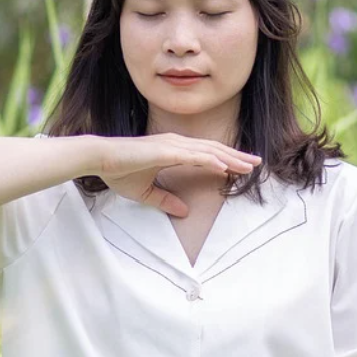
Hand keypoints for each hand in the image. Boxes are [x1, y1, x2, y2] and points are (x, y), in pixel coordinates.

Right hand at [95, 134, 261, 217]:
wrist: (100, 159)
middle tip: (257, 163)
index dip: (226, 160)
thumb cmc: (119, 171)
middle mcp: (176, 144)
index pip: (206, 154)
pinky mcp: (165, 151)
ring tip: (249, 166)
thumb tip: (184, 212)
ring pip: (208, 151)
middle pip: (214, 150)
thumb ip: (165, 201)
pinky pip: (194, 156)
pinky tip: (225, 167)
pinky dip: (211, 160)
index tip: (243, 167)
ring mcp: (172, 146)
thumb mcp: (146, 192)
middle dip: (237, 157)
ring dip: (230, 158)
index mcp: (173, 150)